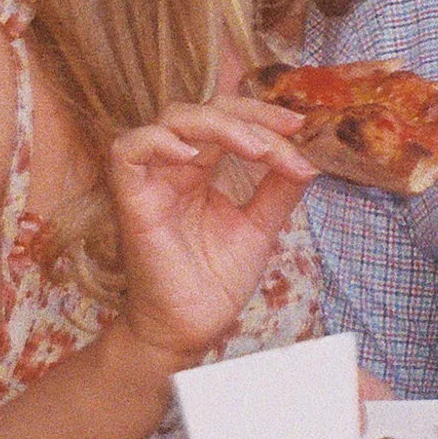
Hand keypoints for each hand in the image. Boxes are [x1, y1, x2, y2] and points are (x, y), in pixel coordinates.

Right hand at [105, 100, 314, 373]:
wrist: (189, 329)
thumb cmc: (215, 281)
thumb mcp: (260, 228)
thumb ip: (278, 189)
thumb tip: (309, 156)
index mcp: (202, 169)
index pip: (229, 119)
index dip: (262, 113)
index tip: (300, 126)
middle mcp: (175, 166)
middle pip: (206, 109)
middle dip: (251, 114)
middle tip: (289, 130)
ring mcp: (151, 179)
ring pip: (172, 119)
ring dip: (219, 125)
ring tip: (256, 149)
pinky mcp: (130, 198)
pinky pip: (127, 151)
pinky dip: (158, 142)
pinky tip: (193, 153)